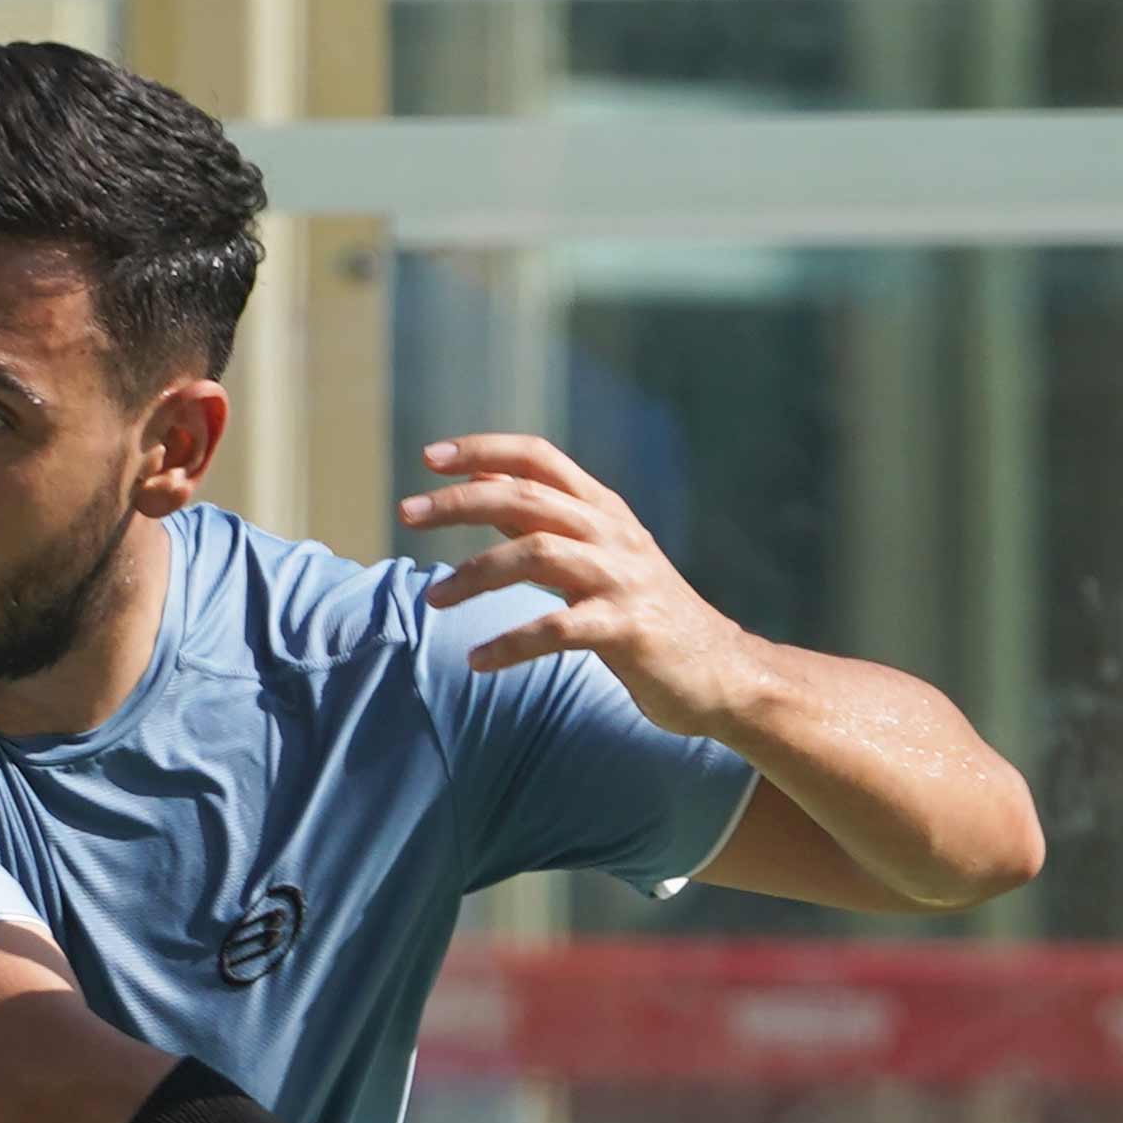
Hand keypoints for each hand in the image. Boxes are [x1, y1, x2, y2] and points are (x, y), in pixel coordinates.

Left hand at [400, 433, 766, 739]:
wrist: (718, 671)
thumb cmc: (642, 614)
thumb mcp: (593, 556)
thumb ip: (541, 522)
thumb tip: (481, 486)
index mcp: (601, 510)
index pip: (538, 458)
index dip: (483, 450)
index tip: (430, 457)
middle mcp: (611, 533)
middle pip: (525, 497)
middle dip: (459, 501)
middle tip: (405, 513)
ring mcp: (621, 578)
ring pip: (535, 553)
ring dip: (475, 574)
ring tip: (433, 601)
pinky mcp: (626, 629)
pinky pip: (556, 629)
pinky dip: (510, 643)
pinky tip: (478, 661)